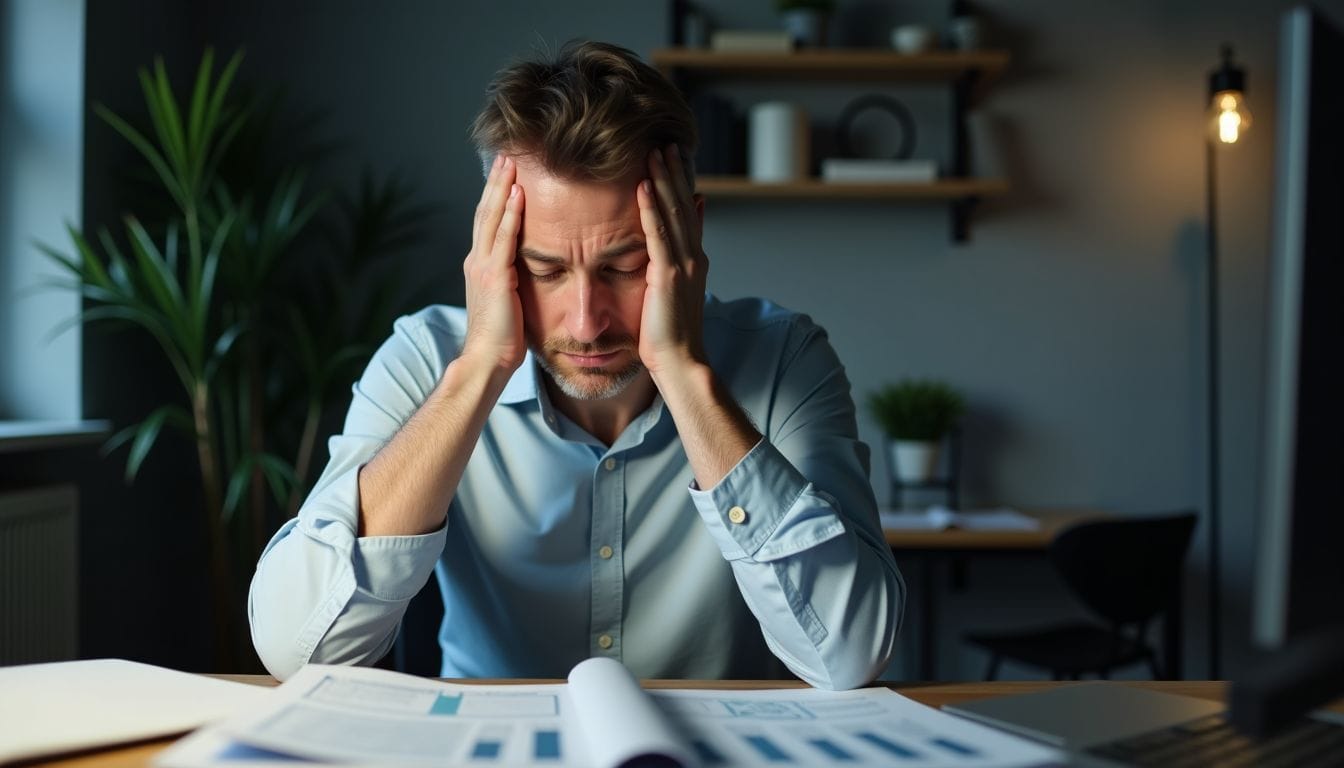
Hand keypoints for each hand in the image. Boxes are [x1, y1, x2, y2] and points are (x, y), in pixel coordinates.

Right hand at [461, 154, 526, 372]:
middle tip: (505, 155)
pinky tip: (519, 195)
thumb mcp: (506, 301)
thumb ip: (510, 279)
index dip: (495, 196)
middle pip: (486, 212)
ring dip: (502, 188)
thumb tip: (523, 268)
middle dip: (496, 182)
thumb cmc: (501, 338)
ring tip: (510, 163)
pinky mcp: (495, 277)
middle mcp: (477, 260)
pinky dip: (511, 214)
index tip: (504, 173)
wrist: (487, 360)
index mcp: (480, 265)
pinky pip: (504, 239)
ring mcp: (483, 267)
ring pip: (492, 218)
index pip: (487, 222)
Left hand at [636, 144, 707, 377]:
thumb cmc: (670, 334)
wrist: (680, 362)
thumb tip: (674, 247)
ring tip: (656, 151)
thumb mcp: (675, 292)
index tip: (673, 156)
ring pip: (674, 213)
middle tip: (666, 141)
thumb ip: (676, 263)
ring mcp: (683, 265)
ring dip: (664, 180)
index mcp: (694, 260)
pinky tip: (643, 186)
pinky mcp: (668, 276)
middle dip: (674, 171)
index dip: (682, 182)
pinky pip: (658, 234)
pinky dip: (651, 208)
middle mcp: (693, 257)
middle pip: (684, 204)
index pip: (688, 212)